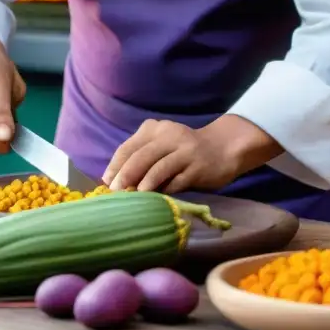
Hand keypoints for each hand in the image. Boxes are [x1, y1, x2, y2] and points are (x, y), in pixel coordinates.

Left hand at [102, 115, 282, 193]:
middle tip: (116, 192)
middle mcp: (170, 136)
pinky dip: (164, 190)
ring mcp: (185, 151)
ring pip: (158, 168)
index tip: (106, 181)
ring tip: (133, 197)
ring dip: (143, 185)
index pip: (129, 146)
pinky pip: (176, 181)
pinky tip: (156, 199)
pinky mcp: (198, 167)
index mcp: (156, 129)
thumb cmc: (185, 151)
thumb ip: (142, 157)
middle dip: (126, 176)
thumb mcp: (162, 146)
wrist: (223, 148)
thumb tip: (115, 179)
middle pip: (141, 156)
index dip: (116, 165)